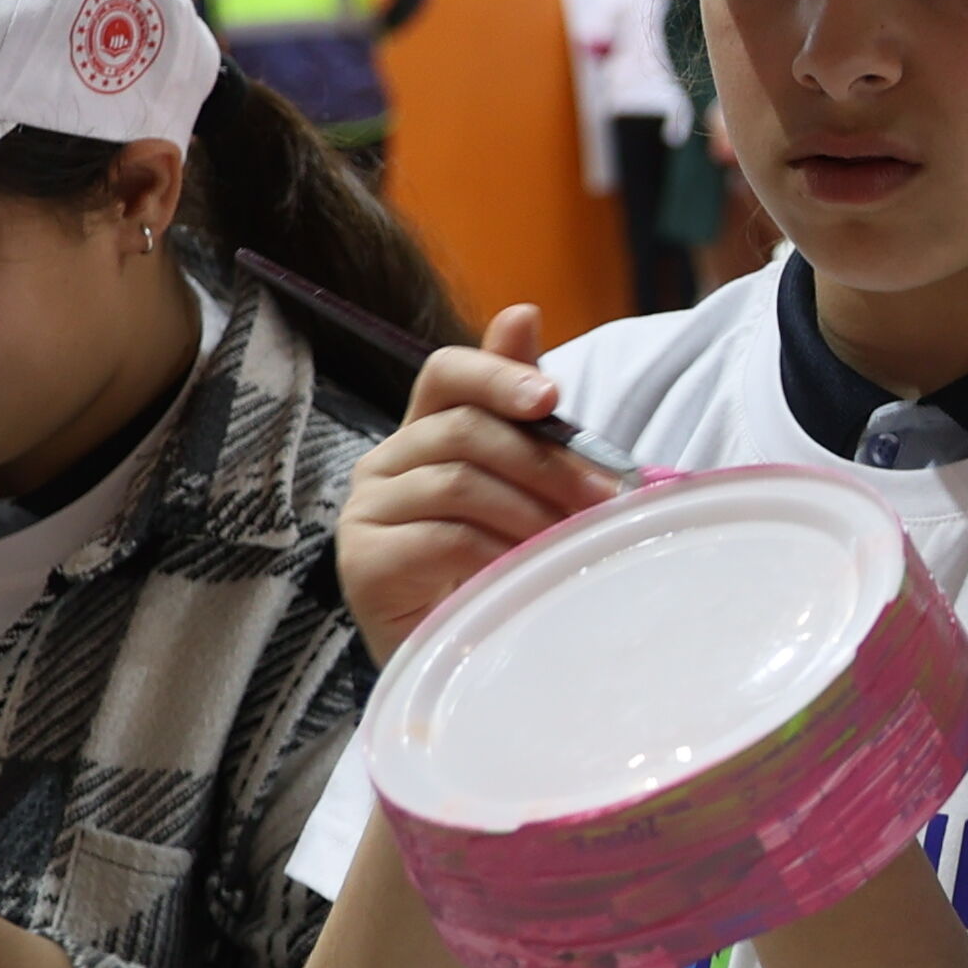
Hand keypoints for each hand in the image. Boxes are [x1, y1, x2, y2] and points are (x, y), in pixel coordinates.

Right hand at [334, 305, 604, 661]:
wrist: (463, 656)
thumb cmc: (500, 566)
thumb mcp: (529, 487)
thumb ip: (526, 414)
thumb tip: (523, 312)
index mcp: (424, 432)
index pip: (446, 372)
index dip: (499, 374)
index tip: (553, 397)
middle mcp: (384, 463)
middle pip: (464, 430)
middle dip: (545, 462)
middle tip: (604, 499)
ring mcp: (366, 512)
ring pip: (459, 484)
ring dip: (530, 513)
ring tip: (571, 542)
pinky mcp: (363, 563)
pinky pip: (442, 539)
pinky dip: (496, 553)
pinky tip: (522, 572)